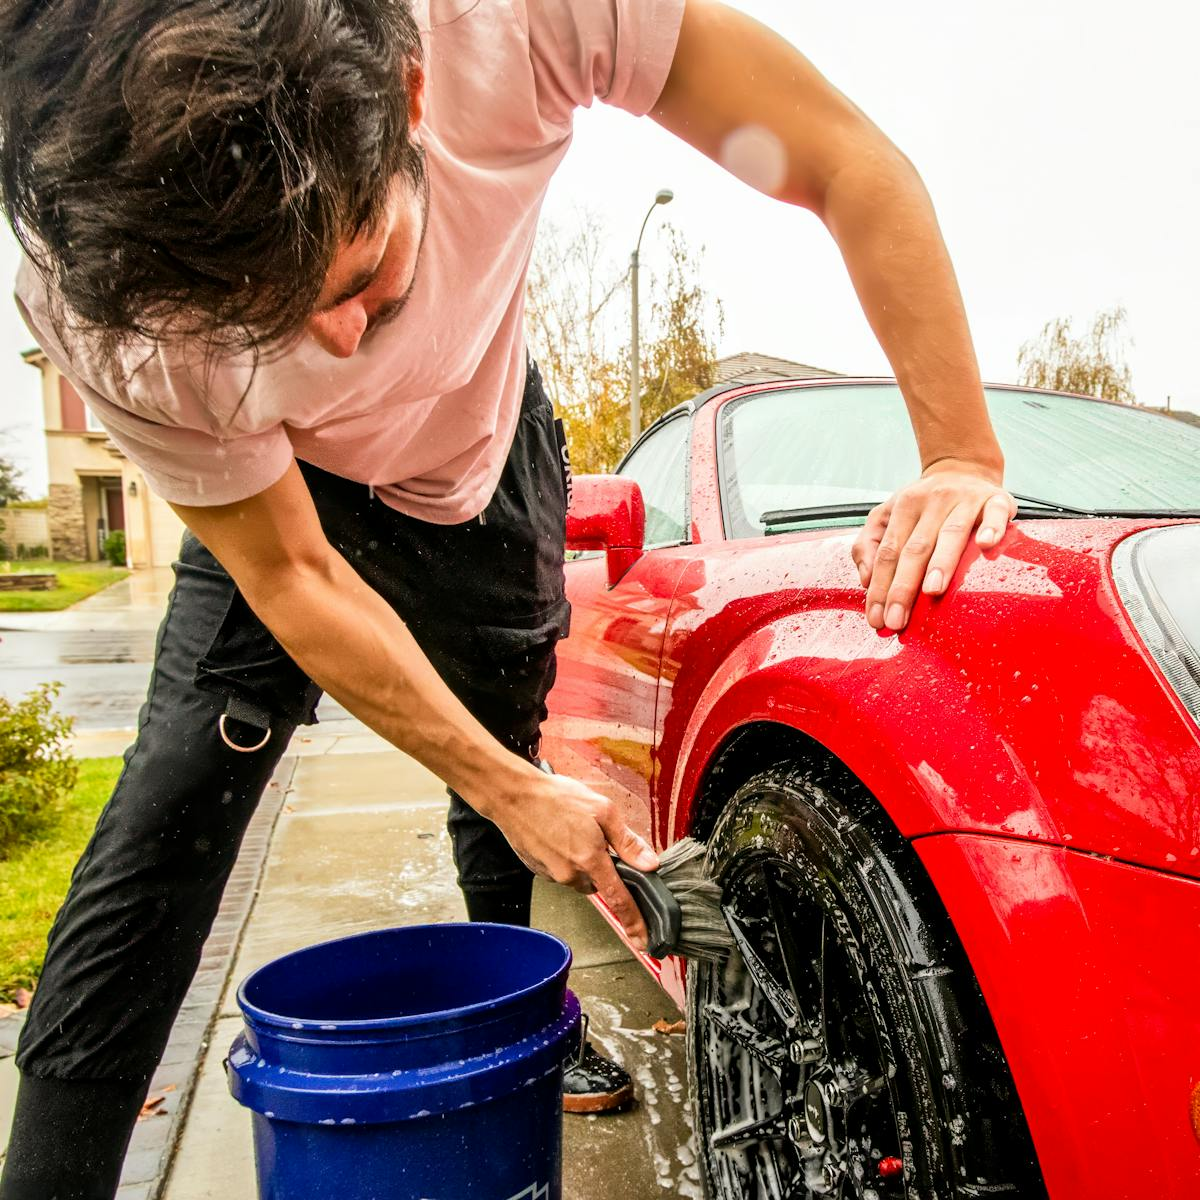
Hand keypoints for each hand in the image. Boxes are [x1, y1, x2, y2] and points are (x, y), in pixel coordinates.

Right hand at [484, 764, 658, 949]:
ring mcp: (552, 875)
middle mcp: (570, 874)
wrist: (514, 796)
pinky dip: (564, 857)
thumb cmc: (556, 798)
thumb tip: (649, 863)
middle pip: (598, 884)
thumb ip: (627, 841)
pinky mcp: (538, 870)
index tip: (642, 941)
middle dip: (602, 867)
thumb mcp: (603, 810)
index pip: (619, 900)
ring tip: (572, 830)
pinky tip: (558, 834)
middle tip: (595, 836)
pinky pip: (561, 870)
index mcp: (591, 860)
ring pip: (579, 877)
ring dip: (582, 860)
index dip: (634, 923)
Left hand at [851, 459, 1014, 631]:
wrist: (964, 468)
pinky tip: (985, 545)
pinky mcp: (998, 499)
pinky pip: (996, 514)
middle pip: (915, 548)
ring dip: (941, 563)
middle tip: (897, 620)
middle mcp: (933, 501)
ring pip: (951, 533)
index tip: (877, 618)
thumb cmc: (923, 504)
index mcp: (904, 507)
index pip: (888, 552)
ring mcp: (966, 499)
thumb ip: (867, 545)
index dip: (880, 587)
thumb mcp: (887, 515)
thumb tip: (865, 579)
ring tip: (931, 591)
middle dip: (903, 587)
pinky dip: (991, 528)